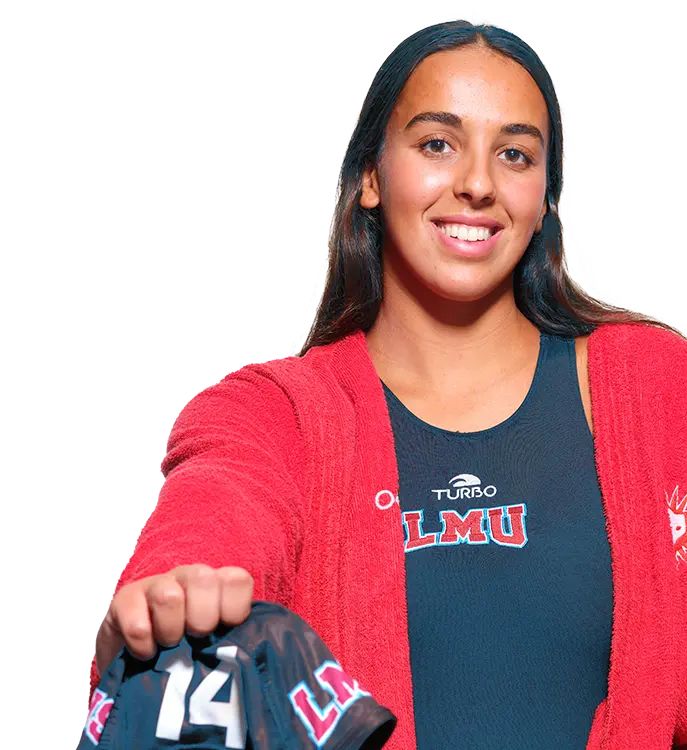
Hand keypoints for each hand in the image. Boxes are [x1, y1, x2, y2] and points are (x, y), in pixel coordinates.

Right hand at [95, 565, 253, 675]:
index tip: (226, 630)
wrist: (139, 663)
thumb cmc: (190, 652)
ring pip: (169, 595)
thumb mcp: (217, 645)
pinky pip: (135, 619)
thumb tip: (250, 662)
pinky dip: (142, 644)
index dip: (234, 609)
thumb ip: (236, 642)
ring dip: (170, 630)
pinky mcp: (125, 601)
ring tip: (169, 647)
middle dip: (201, 619)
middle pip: (203, 578)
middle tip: (195, 640)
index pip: (237, 580)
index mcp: (218, 585)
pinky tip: (146, 653)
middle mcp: (189, 577)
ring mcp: (156, 585)